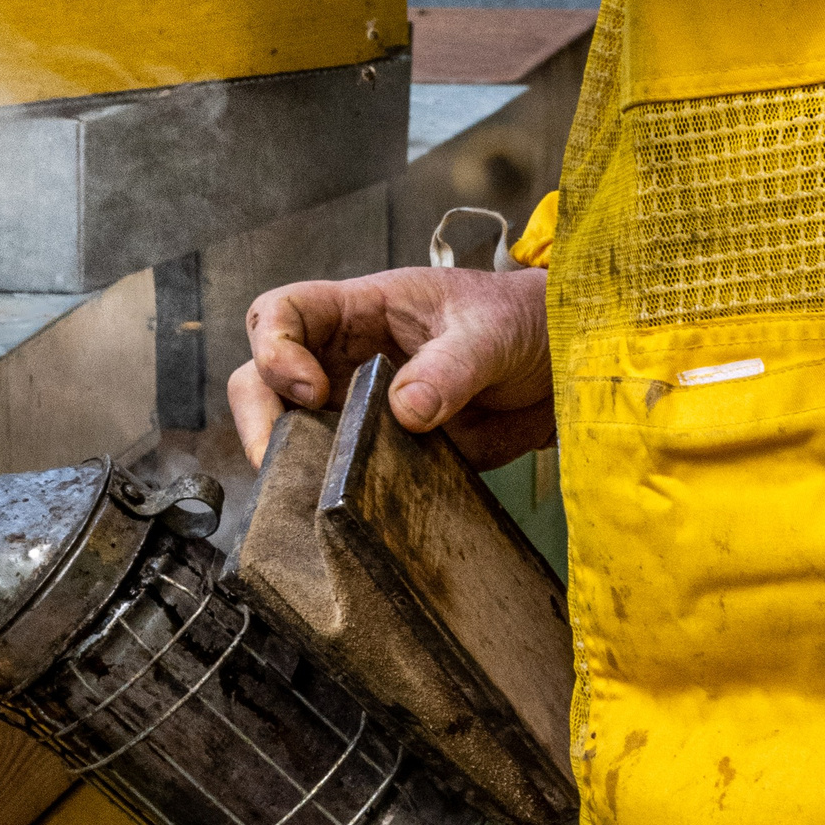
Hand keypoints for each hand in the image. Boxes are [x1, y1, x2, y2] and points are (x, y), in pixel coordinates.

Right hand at [226, 267, 554, 471]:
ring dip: (290, 461)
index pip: (282, 313)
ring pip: (293, 431)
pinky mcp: (385, 452)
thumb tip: (406, 411)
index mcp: (360, 310)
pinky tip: (347, 513)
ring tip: (308, 493)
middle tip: (278, 458)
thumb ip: (450, 367)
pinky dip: (334, 494)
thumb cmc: (523, 321)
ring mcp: (360, 407)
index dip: (276, 348)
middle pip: (263, 378)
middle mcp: (345, 358)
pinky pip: (342, 472)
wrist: (565, 366)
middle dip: (259, 417)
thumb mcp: (491, 331)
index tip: (312, 389)